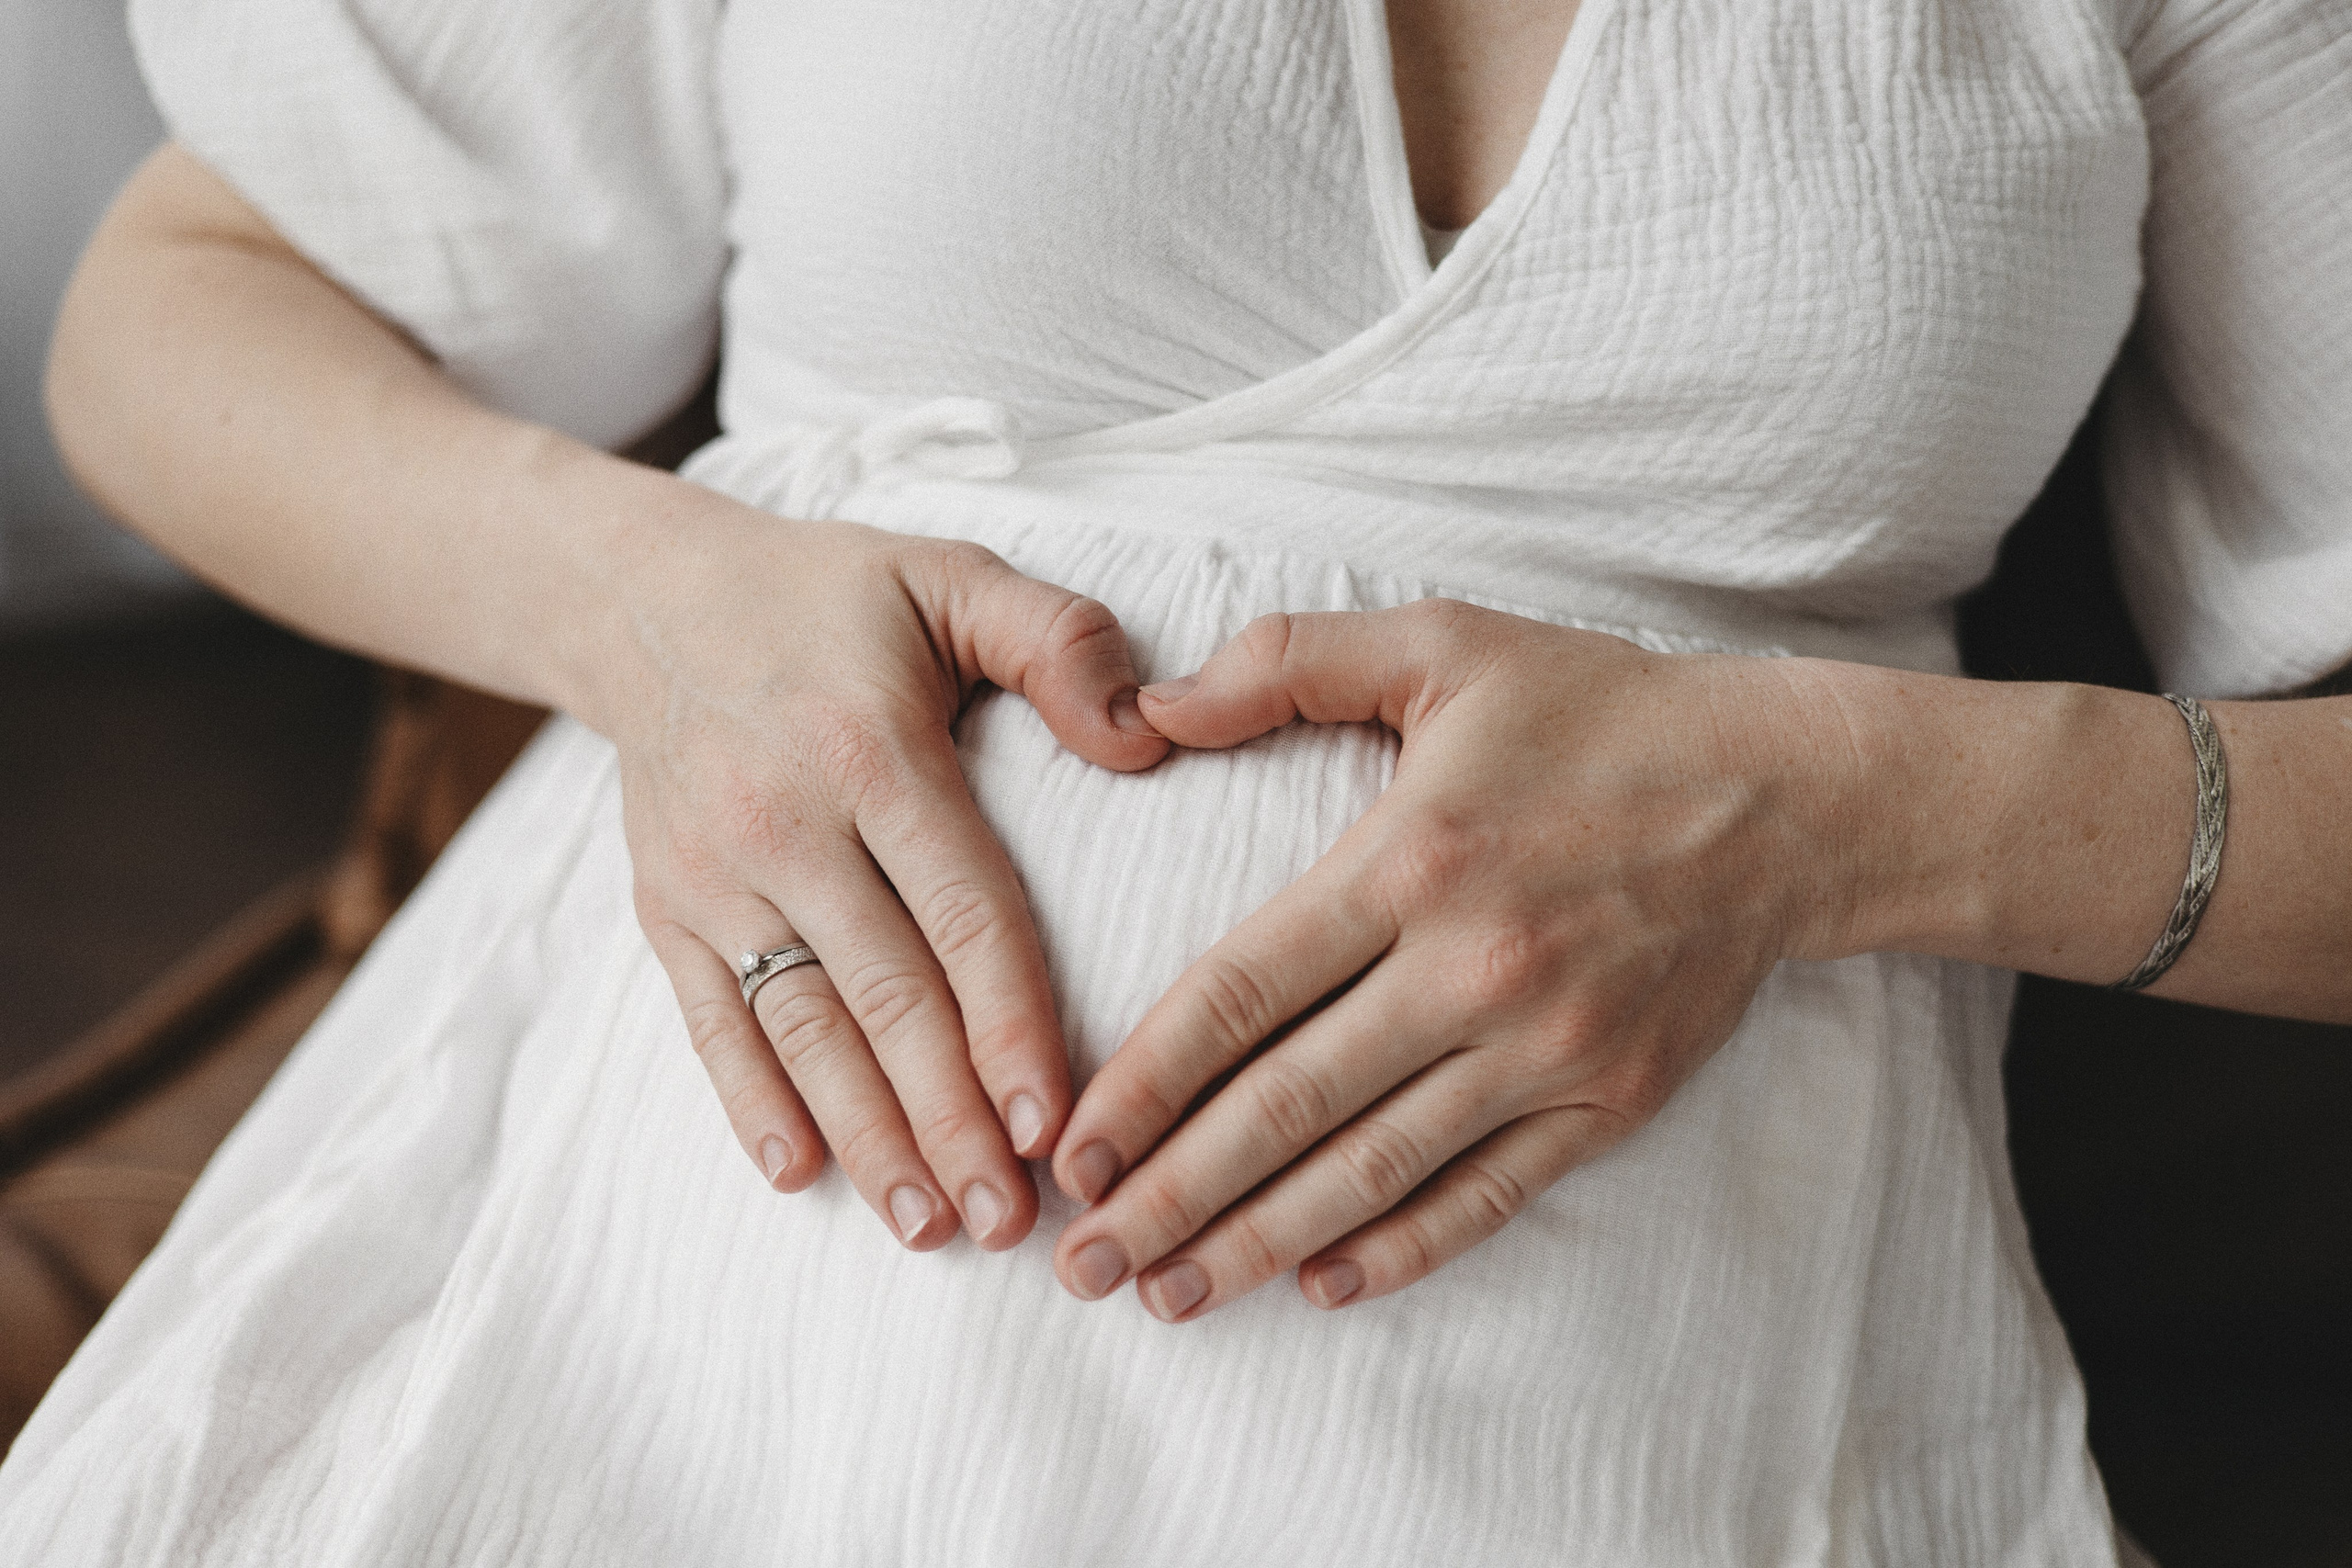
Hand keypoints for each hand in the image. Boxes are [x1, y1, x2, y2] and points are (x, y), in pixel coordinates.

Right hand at [608, 502, 1167, 1252]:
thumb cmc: (832, 598)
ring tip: (931, 1226)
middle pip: (885, 998)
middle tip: (1012, 1223)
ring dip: (867, 1137)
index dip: (1011, 1024)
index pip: (962, 912)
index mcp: (872, 751)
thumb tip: (1148, 735)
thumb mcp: (953, 576)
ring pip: (802, 1029)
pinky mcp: (664, 908)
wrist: (641, 599)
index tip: (1054, 1123)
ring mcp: (713, 875)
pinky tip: (800, 1176)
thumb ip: (1058, 642)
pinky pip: (711, 1020)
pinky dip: (751, 1102)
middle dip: (951, 1120)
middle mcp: (785, 824)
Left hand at [1048, 600, 1850, 1318]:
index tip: (1072, 1148)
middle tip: (1081, 1266)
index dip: (1143, 1082)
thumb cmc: (1602, 713)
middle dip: (1172, 1195)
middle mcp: (1472, 969)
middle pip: (1286, 1107)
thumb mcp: (1443, 644)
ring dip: (1260, 1241)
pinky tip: (1322, 1285)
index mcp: (1412, 861)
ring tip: (1170, 1295)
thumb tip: (1147, 707)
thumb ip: (1285, 662)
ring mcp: (1545, 1048)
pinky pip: (1487, 1194)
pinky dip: (1402, 1247)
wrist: (1793, 797)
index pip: (1240, 994)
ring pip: (1373, 1169)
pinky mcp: (1609, 1099)